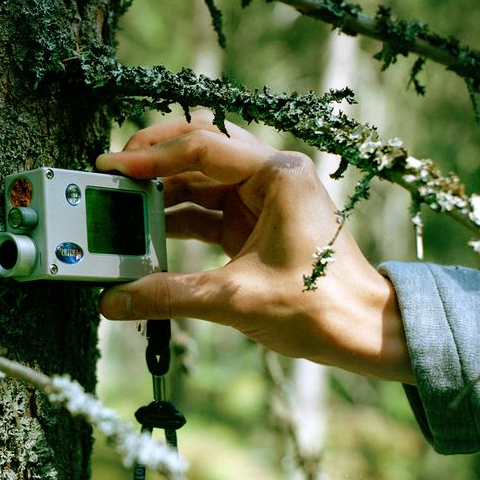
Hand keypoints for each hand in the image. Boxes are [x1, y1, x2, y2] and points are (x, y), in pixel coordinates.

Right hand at [96, 113, 414, 383]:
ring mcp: (265, 198)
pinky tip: (148, 230)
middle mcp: (272, 176)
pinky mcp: (257, 223)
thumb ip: (168, 295)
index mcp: (278, 175)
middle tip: (114, 170)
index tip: (112, 168)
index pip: (203, 147)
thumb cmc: (322, 308)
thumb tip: (114, 301)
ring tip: (123, 202)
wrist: (367, 333)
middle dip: (155, 157)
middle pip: (201, 148)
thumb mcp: (236, 298)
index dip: (152, 157)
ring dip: (162, 189)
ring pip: (201, 178)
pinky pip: (207, 208)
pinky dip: (177, 217)